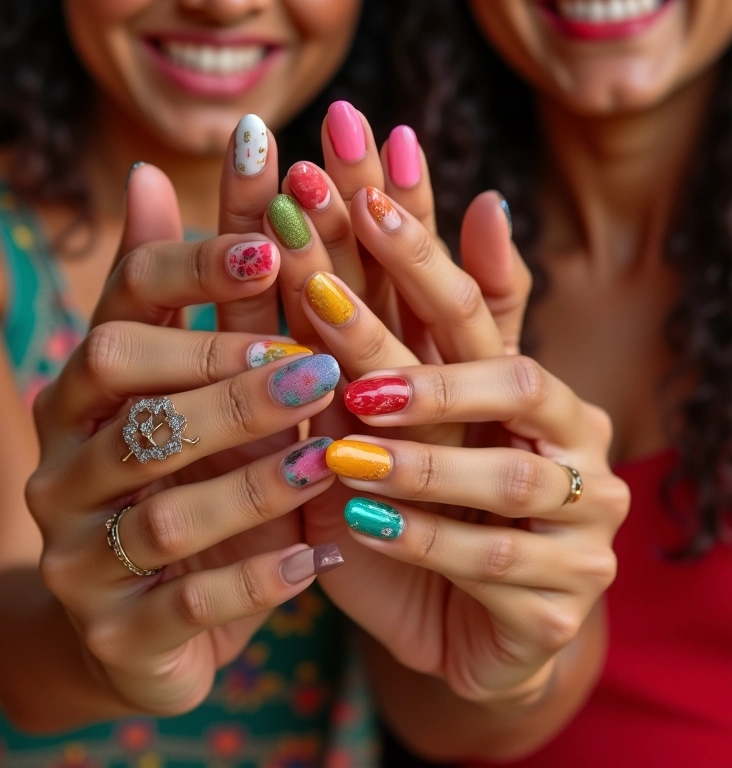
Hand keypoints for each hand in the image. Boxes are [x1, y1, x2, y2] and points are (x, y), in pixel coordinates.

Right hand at [28, 181, 343, 712]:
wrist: (133, 625)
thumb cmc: (184, 488)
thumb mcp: (187, 395)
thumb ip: (183, 301)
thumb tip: (153, 171)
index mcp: (89, 391)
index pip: (124, 300)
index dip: (194, 266)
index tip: (272, 244)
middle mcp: (66, 461)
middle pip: (125, 389)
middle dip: (225, 374)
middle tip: (313, 365)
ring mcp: (78, 554)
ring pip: (163, 507)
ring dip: (253, 481)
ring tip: (327, 459)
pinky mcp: (115, 635)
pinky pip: (187, 605)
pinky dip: (257, 578)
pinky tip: (317, 561)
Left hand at [284, 174, 626, 703]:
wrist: (467, 632)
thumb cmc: (429, 514)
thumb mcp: (411, 426)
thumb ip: (417, 336)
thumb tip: (473, 206)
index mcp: (527, 389)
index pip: (474, 300)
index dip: (420, 244)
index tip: (354, 190)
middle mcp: (570, 439)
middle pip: (501, 368)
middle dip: (415, 326)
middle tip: (326, 291)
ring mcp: (583, 520)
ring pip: (505, 478)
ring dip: (418, 455)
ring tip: (342, 441)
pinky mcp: (561, 600)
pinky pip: (489, 566)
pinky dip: (421, 541)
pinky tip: (360, 524)